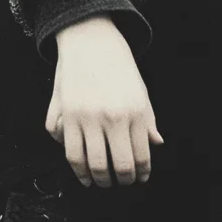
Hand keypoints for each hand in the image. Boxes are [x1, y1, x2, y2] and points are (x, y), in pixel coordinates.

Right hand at [45, 16, 163, 188]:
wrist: (90, 39)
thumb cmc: (118, 65)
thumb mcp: (141, 90)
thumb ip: (148, 120)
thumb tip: (156, 145)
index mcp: (134, 111)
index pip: (140, 156)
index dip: (141, 173)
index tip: (140, 178)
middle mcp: (110, 116)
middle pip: (116, 166)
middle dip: (120, 181)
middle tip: (121, 182)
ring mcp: (85, 116)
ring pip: (90, 164)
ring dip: (98, 179)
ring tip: (101, 181)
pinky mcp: (65, 113)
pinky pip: (69, 151)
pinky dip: (76, 168)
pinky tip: (83, 172)